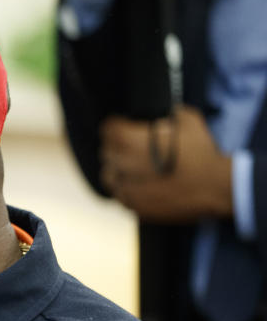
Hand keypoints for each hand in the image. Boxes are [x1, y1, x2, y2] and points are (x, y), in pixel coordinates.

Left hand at [99, 105, 232, 221]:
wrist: (214, 187)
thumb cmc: (202, 153)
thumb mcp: (188, 121)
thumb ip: (169, 114)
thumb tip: (164, 114)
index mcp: (130, 141)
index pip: (108, 129)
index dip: (116, 126)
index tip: (122, 126)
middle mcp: (122, 164)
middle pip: (106, 151)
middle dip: (116, 147)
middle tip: (130, 147)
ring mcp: (126, 188)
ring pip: (108, 176)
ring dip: (117, 170)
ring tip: (131, 168)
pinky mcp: (134, 207)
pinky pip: (119, 196)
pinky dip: (125, 189)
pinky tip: (138, 185)